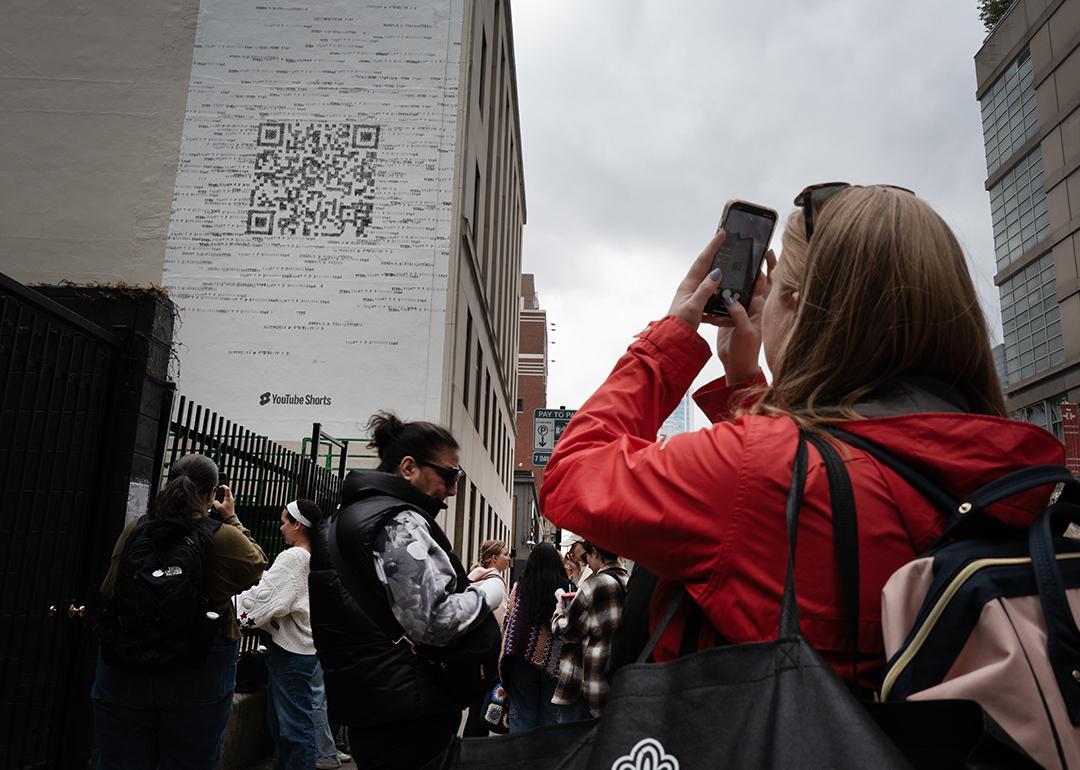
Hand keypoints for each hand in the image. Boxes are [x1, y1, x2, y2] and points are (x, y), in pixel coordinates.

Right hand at [211, 484, 234, 519]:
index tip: (220, 486)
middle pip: (229, 491)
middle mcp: (231, 499)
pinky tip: (222, 498)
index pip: (227, 489)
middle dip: (224, 489)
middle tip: (220, 488)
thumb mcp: (218, 507)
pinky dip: (225, 496)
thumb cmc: (225, 513)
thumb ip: (215, 502)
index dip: (224, 486)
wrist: (230, 518)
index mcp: (228, 498)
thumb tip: (214, 501)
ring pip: (229, 494)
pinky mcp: (231, 503)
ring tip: (221, 492)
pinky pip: (229, 497)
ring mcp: (232, 501)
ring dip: (225, 492)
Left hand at [666, 231, 726, 330]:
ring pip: (712, 287)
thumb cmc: (679, 323)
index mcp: (689, 284)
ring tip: (734, 275)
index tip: (722, 234)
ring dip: (722, 283)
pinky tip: (728, 314)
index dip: (713, 247)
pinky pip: (712, 304)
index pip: (703, 260)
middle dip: (718, 258)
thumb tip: (717, 272)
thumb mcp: (694, 305)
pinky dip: (720, 308)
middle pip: (707, 269)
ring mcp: (694, 298)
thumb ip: (705, 289)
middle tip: (729, 246)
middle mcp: (691, 288)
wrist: (672, 341)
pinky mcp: (698, 309)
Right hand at [713, 249, 775, 384]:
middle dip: (751, 267)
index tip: (767, 252)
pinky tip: (716, 282)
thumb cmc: (746, 351)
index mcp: (760, 308)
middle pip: (752, 282)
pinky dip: (722, 291)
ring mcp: (739, 311)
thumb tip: (730, 297)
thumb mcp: (745, 332)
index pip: (767, 284)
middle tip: (747, 250)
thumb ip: (739, 314)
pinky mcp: (728, 316)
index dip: (769, 268)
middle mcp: (751, 307)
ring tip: (729, 261)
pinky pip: (725, 301)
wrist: (736, 366)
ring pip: (738, 289)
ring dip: (735, 277)